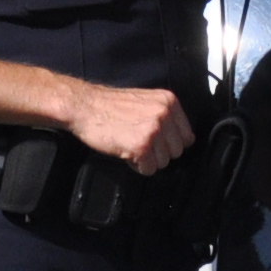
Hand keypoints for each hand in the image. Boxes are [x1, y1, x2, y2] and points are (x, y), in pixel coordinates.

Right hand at [65, 82, 195, 174]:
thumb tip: (179, 140)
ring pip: (164, 163)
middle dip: (158, 153)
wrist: (84, 106)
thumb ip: (164, 116)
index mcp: (169, 101)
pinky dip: (136, 166)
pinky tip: (125, 151)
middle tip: (137, 142)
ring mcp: (154, 129)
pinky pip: (149, 169)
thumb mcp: (145, 102)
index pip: (187, 136)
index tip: (155, 141)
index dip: (169, 143)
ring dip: (147, 160)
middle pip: (177, 152)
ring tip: (129, 144)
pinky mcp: (142, 145)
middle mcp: (165, 114)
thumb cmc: (109, 107)